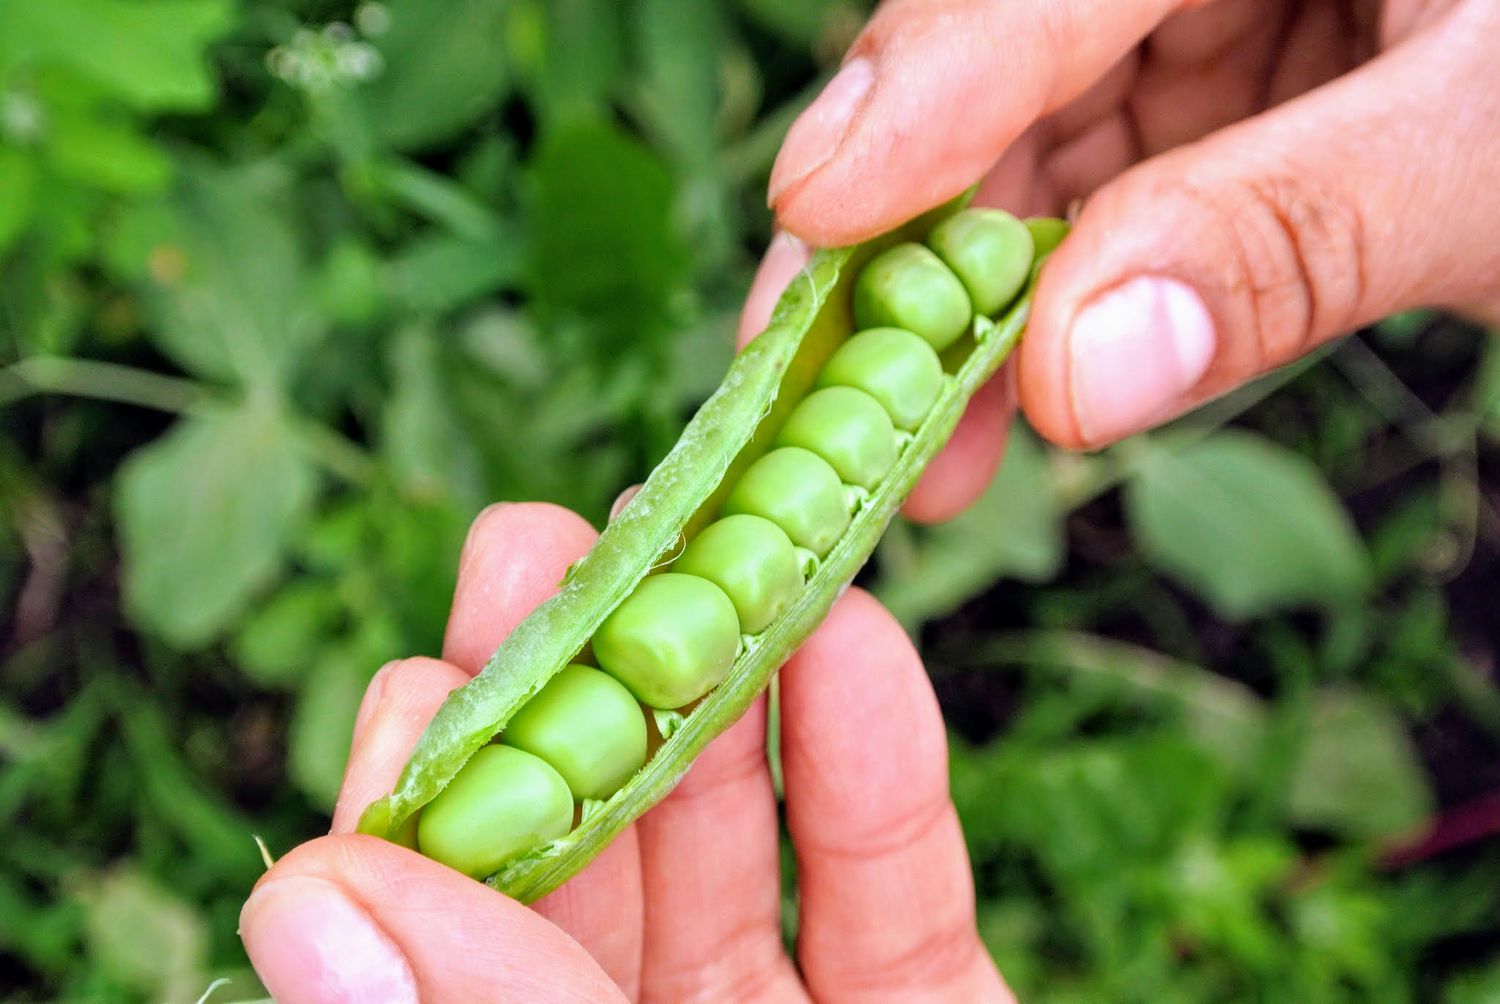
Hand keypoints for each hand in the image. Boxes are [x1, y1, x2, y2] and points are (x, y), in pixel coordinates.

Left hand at [240, 503, 1011, 1002]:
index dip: (430, 798)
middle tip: (542, 540)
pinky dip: (882, 767)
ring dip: (729, 684)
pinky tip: (861, 643)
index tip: (418, 676)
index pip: (444, 934)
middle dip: (575, 687)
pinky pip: (896, 889)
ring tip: (701, 535)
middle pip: (595, 854)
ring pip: (742, 846)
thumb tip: (305, 899)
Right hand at [745, 0, 1499, 521]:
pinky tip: (1012, 404)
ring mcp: (1202, 24)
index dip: (919, 93)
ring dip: (963, 309)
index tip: (813, 214)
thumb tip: (1077, 374)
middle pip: (999, 69)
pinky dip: (1045, 312)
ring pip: (1029, 156)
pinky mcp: (1216, 113)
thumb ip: (1288, 238)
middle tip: (824, 385)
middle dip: (909, 240)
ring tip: (927, 454)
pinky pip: (1096, 204)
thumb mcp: (1490, 150)